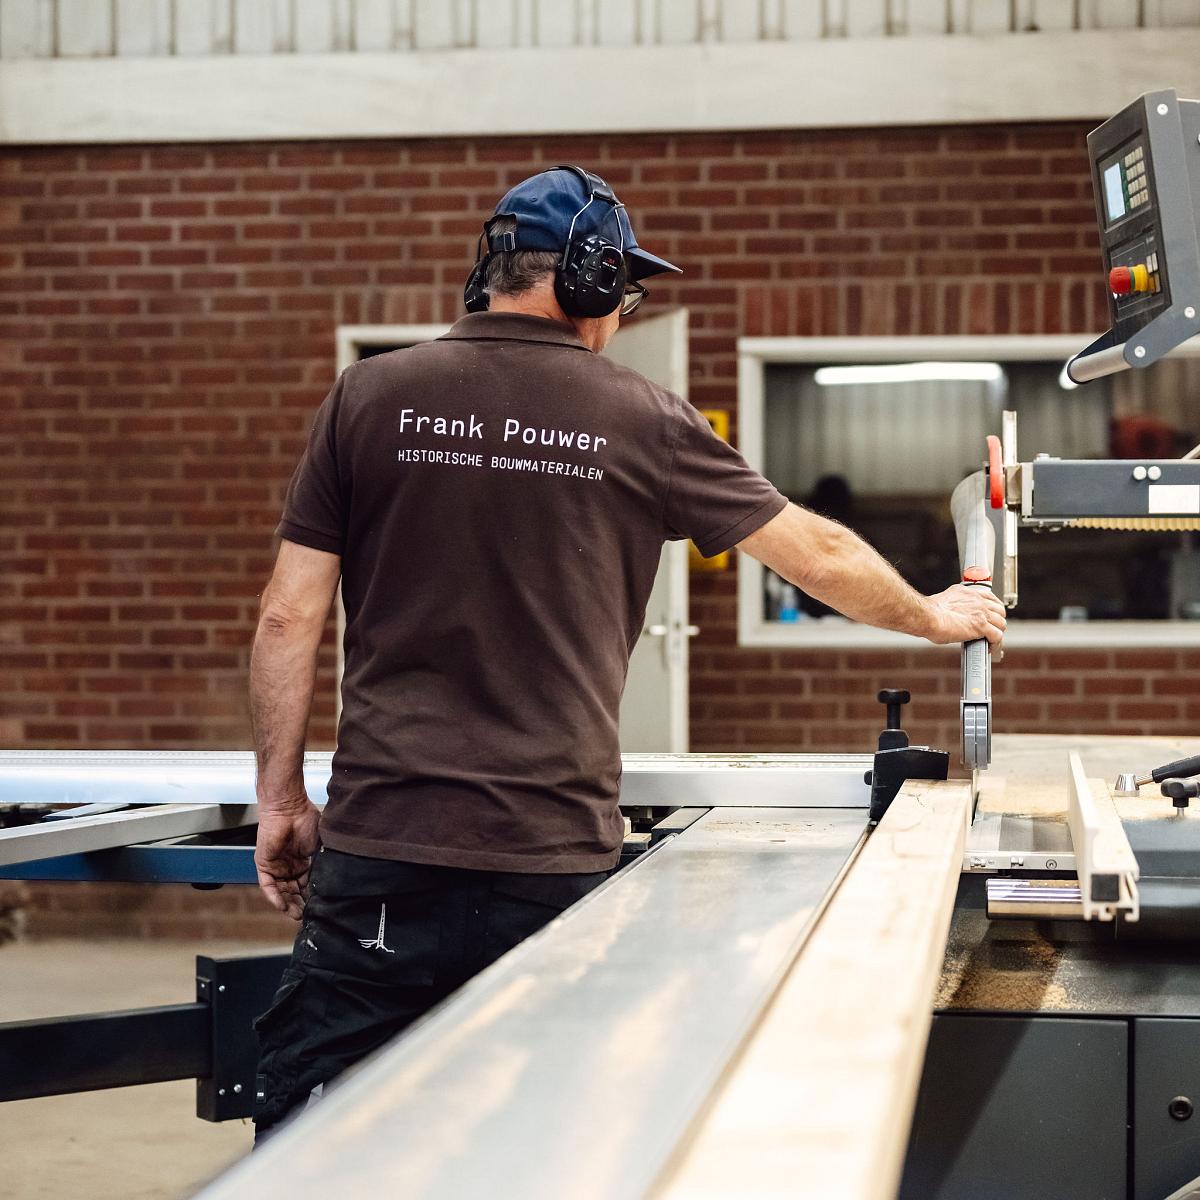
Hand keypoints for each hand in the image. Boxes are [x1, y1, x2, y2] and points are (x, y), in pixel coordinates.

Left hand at [254, 797, 320, 920]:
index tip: (320, 906)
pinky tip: (282, 906)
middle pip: (294, 891)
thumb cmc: (305, 818)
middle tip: (308, 916)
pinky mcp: (264, 864)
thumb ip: (324, 861)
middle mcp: (289, 866)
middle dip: (301, 905)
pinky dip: (275, 896)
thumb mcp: (321, 845)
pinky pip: (268, 885)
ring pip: (281, 891)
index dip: (313, 896)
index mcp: (303, 861)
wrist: (288, 806)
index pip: (307, 885)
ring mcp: (276, 866)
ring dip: (288, 904)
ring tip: (297, 916)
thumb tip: (335, 877)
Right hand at [922, 584, 1006, 648]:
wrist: (927, 616)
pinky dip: (995, 643)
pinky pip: (997, 636)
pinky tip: (989, 647)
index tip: (991, 615)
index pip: (990, 597)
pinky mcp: (981, 626)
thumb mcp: (945, 602)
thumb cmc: (929, 612)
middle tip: (991, 630)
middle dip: (997, 621)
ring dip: (997, 633)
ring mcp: (981, 613)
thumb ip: (954, 605)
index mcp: (968, 593)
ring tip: (990, 641)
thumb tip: (952, 614)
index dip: (993, 608)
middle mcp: (977, 600)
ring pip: (1001, 623)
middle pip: (1000, 611)